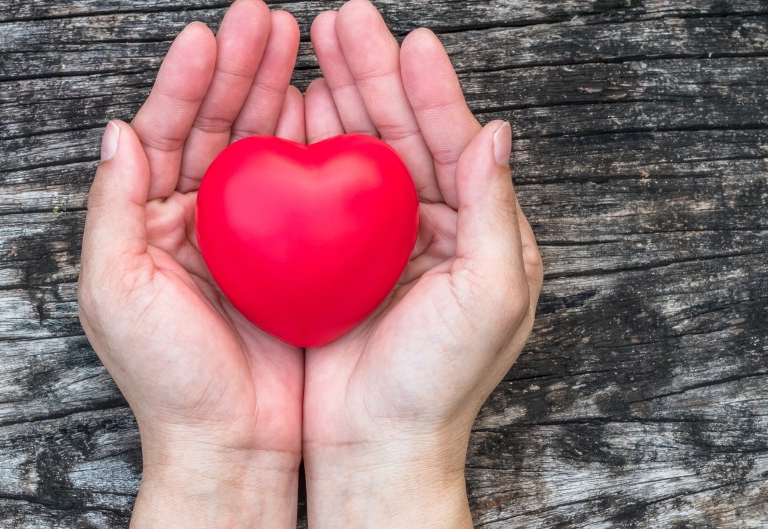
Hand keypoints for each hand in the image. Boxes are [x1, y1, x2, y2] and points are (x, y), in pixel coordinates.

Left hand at [77, 1, 304, 526]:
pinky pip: (298, 188)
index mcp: (145, 222)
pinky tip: (319, 106)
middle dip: (236, 71)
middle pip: (213, 127)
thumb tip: (116, 130)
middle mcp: (193, 220)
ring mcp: (244, 235)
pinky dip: (306, 145)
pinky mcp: (289, 256)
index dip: (183, 83)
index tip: (207, 36)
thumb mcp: (116, 292)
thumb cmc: (168, 379)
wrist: (232, 441)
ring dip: (272, 92)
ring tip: (294, 42)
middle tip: (264, 19)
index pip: (161, 134)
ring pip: (257, 147)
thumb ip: (112, 208)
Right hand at [301, 1, 543, 525]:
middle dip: (376, 74)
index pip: (456, 142)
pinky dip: (308, 147)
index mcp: (476, 230)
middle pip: (401, 133)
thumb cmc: (440, 383)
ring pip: (359, 152)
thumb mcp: (490, 296)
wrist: (378, 446)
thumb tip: (498, 131)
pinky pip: (319, 190)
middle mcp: (430, 226)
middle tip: (345, 21)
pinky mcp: (332, 258)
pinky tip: (293, 110)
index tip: (410, 40)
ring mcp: (377, 240)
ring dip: (340, 96)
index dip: (432, 90)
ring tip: (317, 46)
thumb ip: (496, 211)